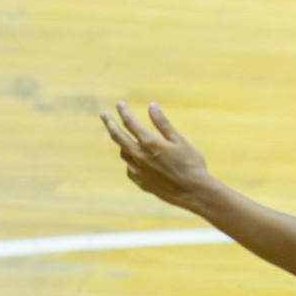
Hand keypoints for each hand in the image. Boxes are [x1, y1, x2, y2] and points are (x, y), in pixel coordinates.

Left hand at [101, 101, 215, 212]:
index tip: (119, 103)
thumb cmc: (190, 162)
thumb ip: (162, 123)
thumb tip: (151, 105)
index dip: (124, 112)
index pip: (130, 123)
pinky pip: (130, 168)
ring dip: (121, 142)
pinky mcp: (140, 182)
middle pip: (118, 137)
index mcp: (150, 143)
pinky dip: (130, 159)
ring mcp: (138, 171)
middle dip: (110, 124)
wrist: (192, 192)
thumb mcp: (179, 139)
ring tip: (121, 136)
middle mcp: (139, 156)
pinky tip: (137, 158)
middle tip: (103, 114)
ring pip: (123, 153)